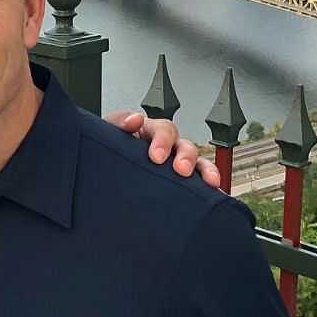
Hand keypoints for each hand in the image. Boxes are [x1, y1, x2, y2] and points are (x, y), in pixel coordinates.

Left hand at [104, 111, 221, 188]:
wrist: (103, 165)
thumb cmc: (109, 145)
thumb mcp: (109, 129)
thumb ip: (119, 123)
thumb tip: (134, 119)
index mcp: (151, 131)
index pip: (164, 130)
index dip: (163, 141)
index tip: (156, 157)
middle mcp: (168, 146)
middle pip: (186, 146)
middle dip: (186, 158)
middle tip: (181, 170)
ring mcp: (174, 163)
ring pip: (198, 164)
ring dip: (206, 172)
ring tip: (210, 183)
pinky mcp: (177, 181)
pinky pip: (197, 184)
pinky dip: (207, 190)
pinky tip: (213, 197)